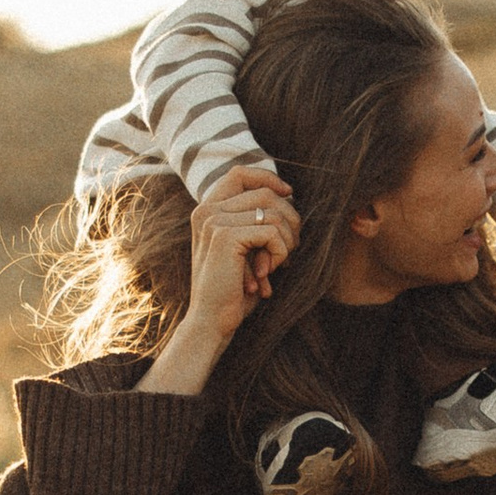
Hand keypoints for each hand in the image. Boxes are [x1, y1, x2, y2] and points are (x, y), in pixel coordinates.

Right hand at [206, 160, 298, 299]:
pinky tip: (267, 274)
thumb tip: (288, 195)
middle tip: (288, 250)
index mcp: (208, 210)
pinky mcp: (225, 236)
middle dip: (289, 220)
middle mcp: (206, 210)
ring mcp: (213, 221)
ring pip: (273, 213)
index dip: (268, 178)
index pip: (240, 173)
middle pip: (266, 193)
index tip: (289, 194)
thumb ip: (256, 221)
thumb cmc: (233, 289)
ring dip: (286, 241)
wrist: (212, 321)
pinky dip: (280, 253)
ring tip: (276, 266)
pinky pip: (272, 232)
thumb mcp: (247, 249)